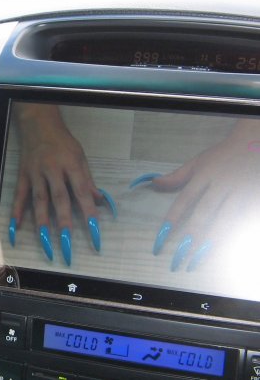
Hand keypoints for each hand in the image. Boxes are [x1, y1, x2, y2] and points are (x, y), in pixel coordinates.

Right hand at [10, 104, 107, 265]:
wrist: (39, 125)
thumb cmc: (63, 142)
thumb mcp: (80, 157)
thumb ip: (88, 180)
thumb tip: (100, 200)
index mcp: (71, 165)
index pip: (82, 192)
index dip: (88, 211)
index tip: (94, 230)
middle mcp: (52, 170)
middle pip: (59, 198)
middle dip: (63, 221)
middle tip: (66, 241)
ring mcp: (36, 173)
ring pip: (39, 199)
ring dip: (42, 220)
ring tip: (44, 239)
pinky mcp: (23, 175)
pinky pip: (20, 195)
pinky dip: (17, 210)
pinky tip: (16, 225)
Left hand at [148, 119, 259, 270]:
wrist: (254, 144)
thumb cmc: (222, 156)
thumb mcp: (197, 162)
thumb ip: (177, 176)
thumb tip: (154, 184)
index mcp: (204, 176)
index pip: (184, 200)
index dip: (173, 219)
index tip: (162, 237)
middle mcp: (221, 186)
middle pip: (205, 214)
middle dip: (192, 236)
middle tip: (180, 256)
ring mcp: (241, 194)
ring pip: (226, 221)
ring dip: (212, 241)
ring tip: (199, 259)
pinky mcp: (254, 200)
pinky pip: (244, 221)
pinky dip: (234, 236)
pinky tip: (223, 250)